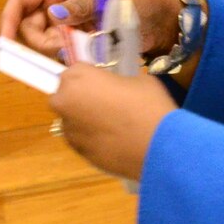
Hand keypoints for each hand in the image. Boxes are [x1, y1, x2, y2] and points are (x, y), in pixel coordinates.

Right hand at [0, 0, 183, 60]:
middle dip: (41, 41)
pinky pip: (62, 52)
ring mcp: (69, 22)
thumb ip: (80, 6)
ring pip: (45, 43)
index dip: (10, 19)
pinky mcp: (79, 39)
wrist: (162, 18)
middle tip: (62, 47)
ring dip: (58, 50)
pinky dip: (70, 57)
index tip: (5, 42)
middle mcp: (59, 2)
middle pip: (30, 26)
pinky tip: (87, 55)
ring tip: (84, 47)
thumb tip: (53, 15)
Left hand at [50, 62, 176, 179]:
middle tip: (105, 103)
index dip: (91, 77)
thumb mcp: (136, 80)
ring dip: (85, 120)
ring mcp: (69, 130)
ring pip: (71, 120)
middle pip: (65, 95)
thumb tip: (116, 90)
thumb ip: (116, 82)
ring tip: (112, 126)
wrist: (159, 147)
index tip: (105, 83)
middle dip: (79, 97)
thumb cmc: (148, 104)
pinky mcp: (78, 152)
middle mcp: (65, 102)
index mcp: (77, 78)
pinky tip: (113, 142)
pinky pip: (81, 140)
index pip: (75, 71)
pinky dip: (92, 139)